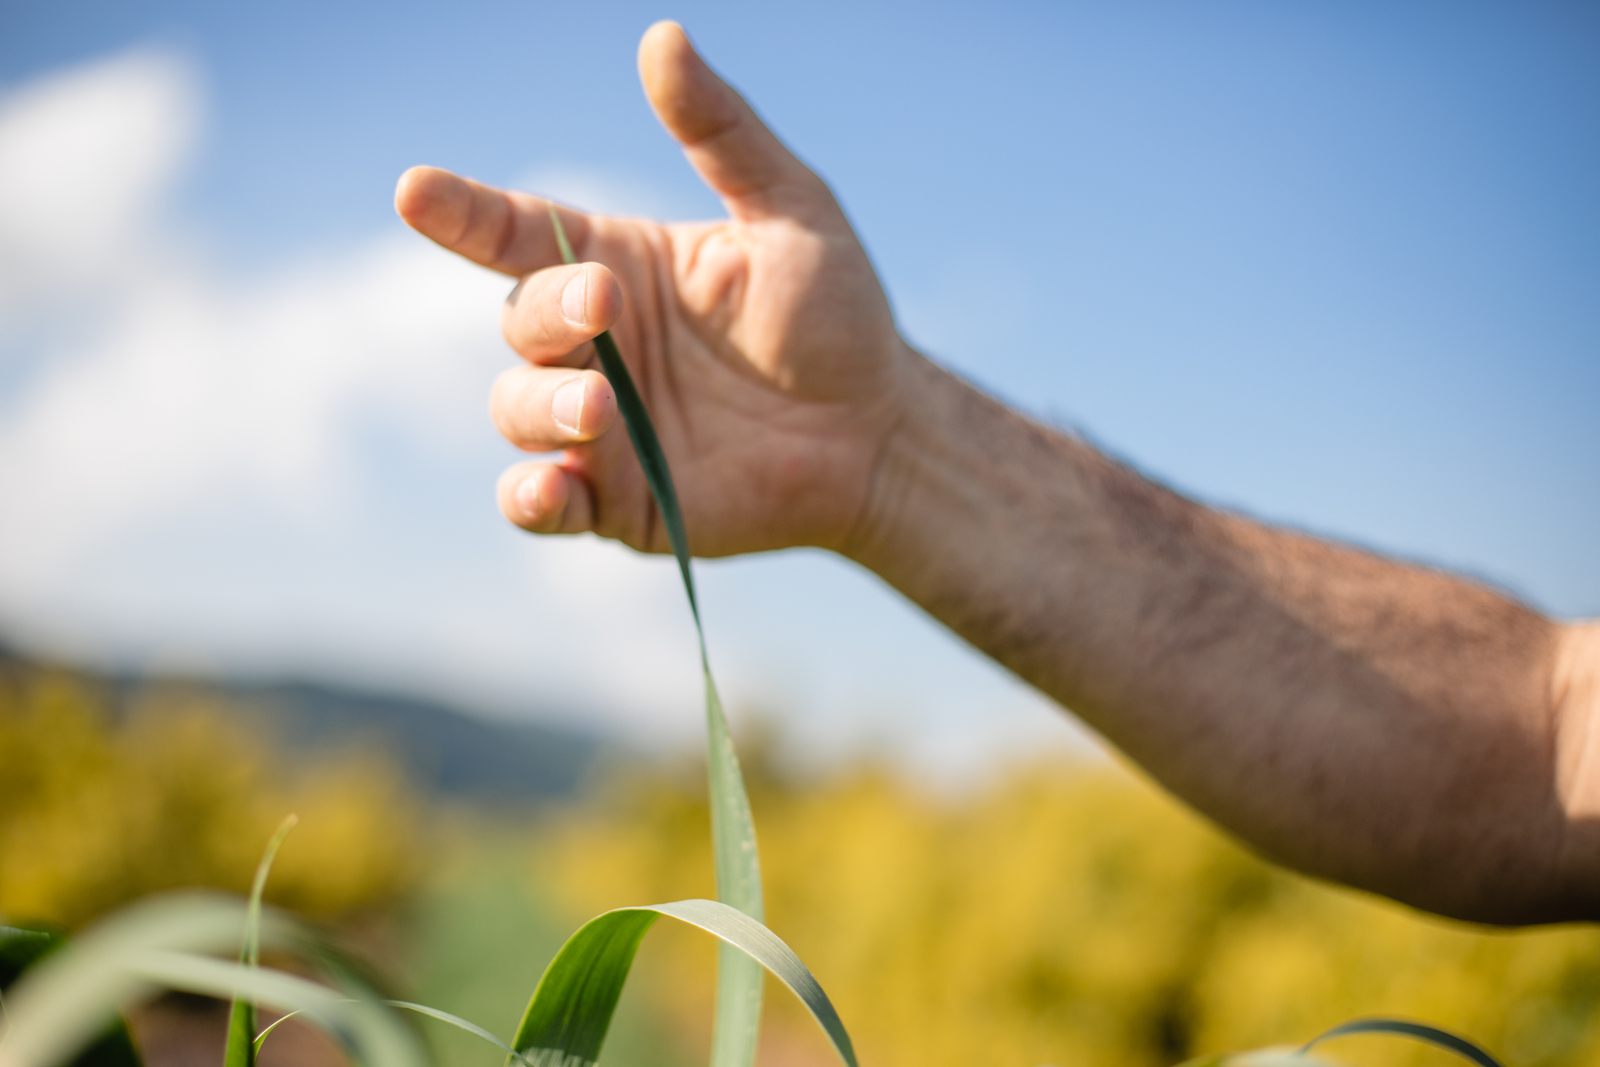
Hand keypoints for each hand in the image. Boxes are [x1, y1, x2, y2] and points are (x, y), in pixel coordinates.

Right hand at [395, 21, 912, 556]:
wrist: (879, 436)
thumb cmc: (836, 316)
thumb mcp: (790, 210)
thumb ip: (722, 133)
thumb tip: (660, 36)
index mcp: (617, 265)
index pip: (515, 232)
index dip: (461, 212)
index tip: (415, 191)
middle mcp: (593, 344)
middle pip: (516, 322)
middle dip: (546, 312)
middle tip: (604, 305)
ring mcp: (596, 426)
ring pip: (514, 408)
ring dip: (540, 404)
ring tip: (600, 407)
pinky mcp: (614, 502)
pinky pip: (540, 504)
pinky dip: (529, 499)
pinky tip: (550, 490)